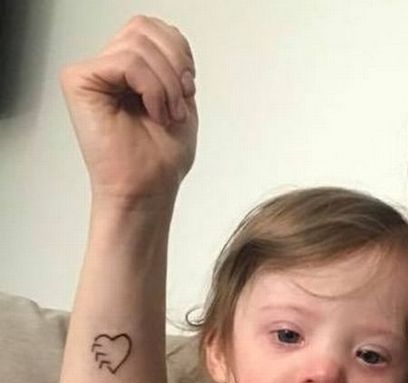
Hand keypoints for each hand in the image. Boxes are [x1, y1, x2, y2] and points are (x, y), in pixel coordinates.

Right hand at [60, 16, 197, 202]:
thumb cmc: (161, 155)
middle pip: (145, 28)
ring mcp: (92, 73)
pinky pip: (127, 61)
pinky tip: (154, 113)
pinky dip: (152, 88)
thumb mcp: (181, 96)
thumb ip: (174, 61)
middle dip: (175, 66)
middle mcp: (108, 67)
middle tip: (178, 103)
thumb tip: (172, 37)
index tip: (187, 88)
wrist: (149, 187)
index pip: (155, 29)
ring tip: (166, 114)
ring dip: (167, 83)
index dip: (180, 53)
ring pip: (138, 44)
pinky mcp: (79, 81)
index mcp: (131, 68)